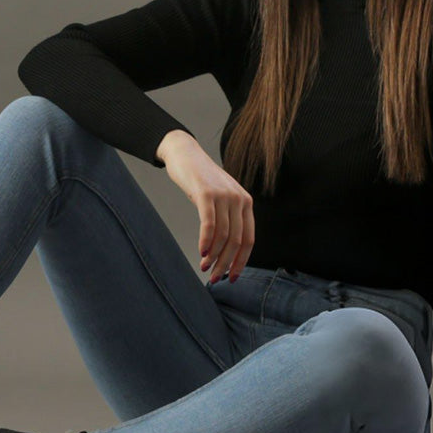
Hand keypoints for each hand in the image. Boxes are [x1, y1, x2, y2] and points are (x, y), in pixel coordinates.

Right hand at [159, 136, 253, 284]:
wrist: (184, 153)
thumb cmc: (200, 180)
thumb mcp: (220, 199)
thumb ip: (227, 218)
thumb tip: (224, 250)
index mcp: (246, 203)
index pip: (248, 240)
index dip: (241, 262)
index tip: (231, 278)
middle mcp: (239, 199)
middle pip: (236, 241)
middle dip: (226, 264)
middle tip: (215, 279)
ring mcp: (224, 195)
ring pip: (223, 235)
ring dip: (214, 256)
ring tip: (204, 268)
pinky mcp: (207, 193)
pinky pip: (209, 223)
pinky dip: (206, 241)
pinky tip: (201, 252)